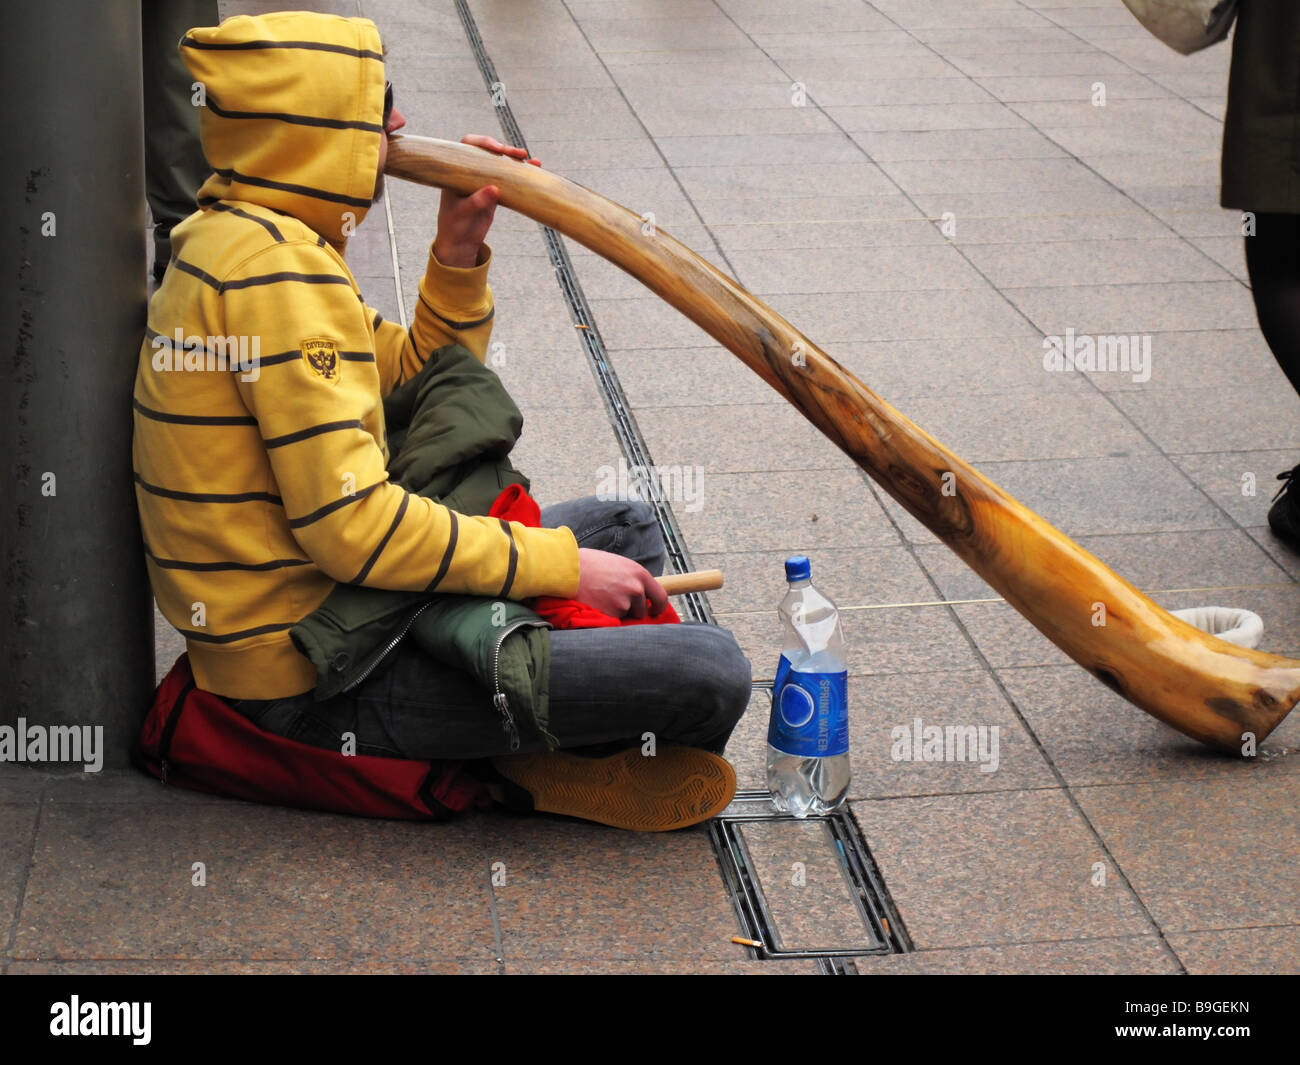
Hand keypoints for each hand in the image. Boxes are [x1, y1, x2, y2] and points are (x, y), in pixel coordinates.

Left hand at [432, 135, 541, 267]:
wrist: (460, 243)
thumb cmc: (454, 226)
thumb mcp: (463, 214)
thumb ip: (476, 201)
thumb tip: (495, 189)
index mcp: (456, 171)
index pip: (468, 146)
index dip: (483, 143)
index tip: (497, 149)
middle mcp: (471, 172)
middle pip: (489, 152)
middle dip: (505, 150)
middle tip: (520, 155)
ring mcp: (484, 181)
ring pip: (501, 163)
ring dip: (516, 160)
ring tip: (532, 160)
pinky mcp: (495, 192)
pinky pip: (509, 179)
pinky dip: (521, 173)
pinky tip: (534, 168)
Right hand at [575, 548, 667, 619]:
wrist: (567, 569)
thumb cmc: (588, 563)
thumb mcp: (616, 564)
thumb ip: (630, 577)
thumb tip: (639, 590)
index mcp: (639, 573)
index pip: (660, 596)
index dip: (658, 607)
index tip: (653, 611)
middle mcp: (635, 589)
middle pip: (641, 610)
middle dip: (630, 609)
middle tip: (613, 600)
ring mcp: (623, 603)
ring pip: (625, 616)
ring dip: (616, 613)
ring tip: (601, 599)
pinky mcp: (610, 615)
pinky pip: (612, 621)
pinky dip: (605, 617)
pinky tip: (594, 604)